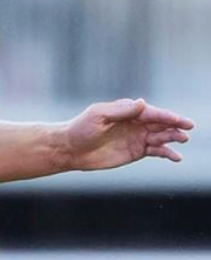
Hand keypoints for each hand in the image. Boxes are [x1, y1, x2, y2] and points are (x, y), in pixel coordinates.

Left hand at [60, 98, 192, 171]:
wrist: (70, 149)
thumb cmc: (81, 129)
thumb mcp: (98, 116)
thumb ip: (121, 111)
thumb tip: (142, 102)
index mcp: (128, 111)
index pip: (152, 113)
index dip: (167, 116)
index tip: (179, 120)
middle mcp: (136, 123)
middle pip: (161, 123)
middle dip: (175, 125)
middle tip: (188, 128)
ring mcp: (138, 137)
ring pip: (161, 136)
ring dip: (173, 138)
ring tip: (183, 140)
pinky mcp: (136, 151)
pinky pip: (156, 151)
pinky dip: (167, 153)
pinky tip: (176, 157)